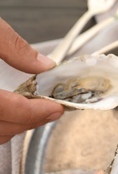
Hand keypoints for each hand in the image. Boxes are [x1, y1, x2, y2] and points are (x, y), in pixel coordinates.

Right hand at [0, 18, 63, 143]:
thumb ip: (11, 46)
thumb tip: (42, 64)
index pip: (6, 110)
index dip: (35, 112)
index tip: (56, 108)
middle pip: (2, 127)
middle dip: (31, 120)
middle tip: (53, 110)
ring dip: (17, 125)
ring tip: (36, 111)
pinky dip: (2, 124)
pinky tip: (11, 112)